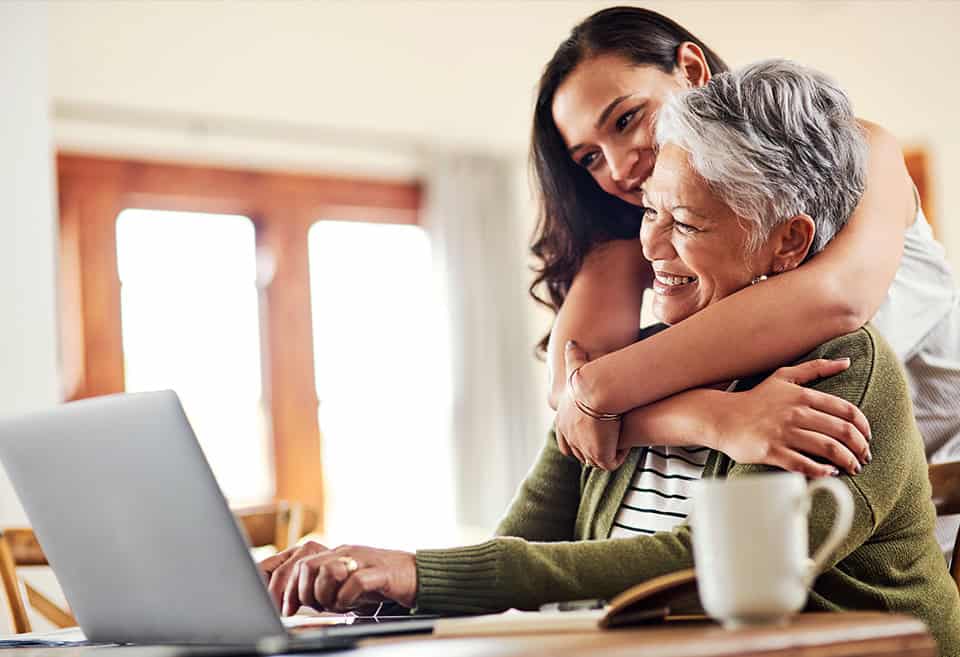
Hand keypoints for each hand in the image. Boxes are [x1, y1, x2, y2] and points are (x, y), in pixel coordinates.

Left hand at [258, 541, 416, 614]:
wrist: (415, 575)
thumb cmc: (377, 582)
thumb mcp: (342, 584)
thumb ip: (319, 588)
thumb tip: (289, 601)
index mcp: (332, 554)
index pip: (295, 562)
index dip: (281, 586)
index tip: (282, 609)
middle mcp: (344, 553)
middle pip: (305, 566)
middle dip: (299, 593)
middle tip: (309, 609)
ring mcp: (361, 560)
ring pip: (326, 571)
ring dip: (324, 595)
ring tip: (335, 605)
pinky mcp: (380, 572)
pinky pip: (355, 583)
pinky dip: (348, 598)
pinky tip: (352, 605)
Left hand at [555, 341, 627, 470]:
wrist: (596, 390)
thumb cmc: (588, 377)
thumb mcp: (576, 366)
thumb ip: (573, 356)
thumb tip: (571, 342)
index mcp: (562, 422)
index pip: (565, 441)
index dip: (578, 440)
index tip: (593, 434)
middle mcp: (569, 438)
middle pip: (580, 453)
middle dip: (594, 449)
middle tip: (609, 440)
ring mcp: (583, 449)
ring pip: (595, 459)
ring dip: (607, 452)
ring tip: (619, 442)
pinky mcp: (600, 455)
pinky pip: (610, 462)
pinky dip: (619, 455)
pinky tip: (627, 444)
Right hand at [714, 358, 870, 477]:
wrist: (722, 418)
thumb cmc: (755, 399)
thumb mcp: (784, 376)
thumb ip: (816, 368)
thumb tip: (846, 362)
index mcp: (802, 395)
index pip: (846, 411)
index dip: (863, 427)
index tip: (867, 438)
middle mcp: (795, 413)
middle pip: (841, 432)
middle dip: (860, 448)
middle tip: (864, 457)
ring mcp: (783, 433)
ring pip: (827, 448)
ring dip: (847, 461)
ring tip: (853, 468)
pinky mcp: (771, 451)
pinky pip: (804, 464)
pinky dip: (822, 471)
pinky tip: (829, 473)